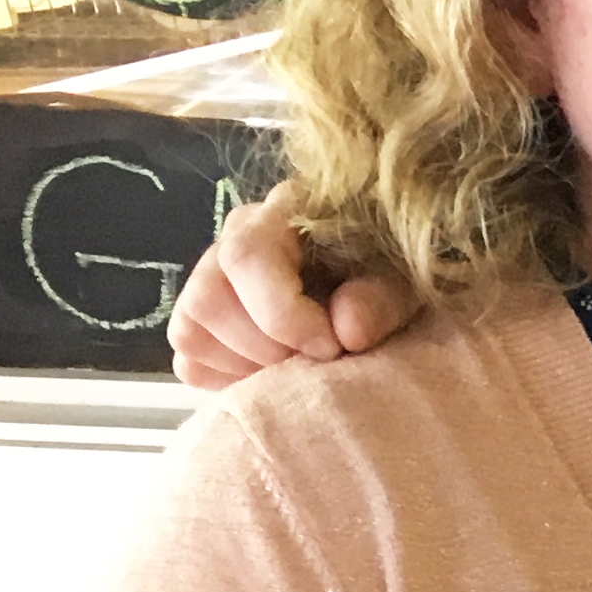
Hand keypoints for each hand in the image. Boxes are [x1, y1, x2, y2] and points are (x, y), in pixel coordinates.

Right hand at [167, 186, 419, 388]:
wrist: (381, 285)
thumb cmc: (391, 274)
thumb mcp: (404, 280)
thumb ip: (382, 299)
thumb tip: (347, 331)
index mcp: (282, 212)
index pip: (247, 258)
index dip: (282, 314)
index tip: (330, 346)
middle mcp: (234, 237)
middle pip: (208, 299)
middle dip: (267, 347)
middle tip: (317, 362)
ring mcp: (208, 277)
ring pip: (191, 332)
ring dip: (247, 365)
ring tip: (298, 367)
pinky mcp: (199, 321)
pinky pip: (188, 360)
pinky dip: (229, 378)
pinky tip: (273, 372)